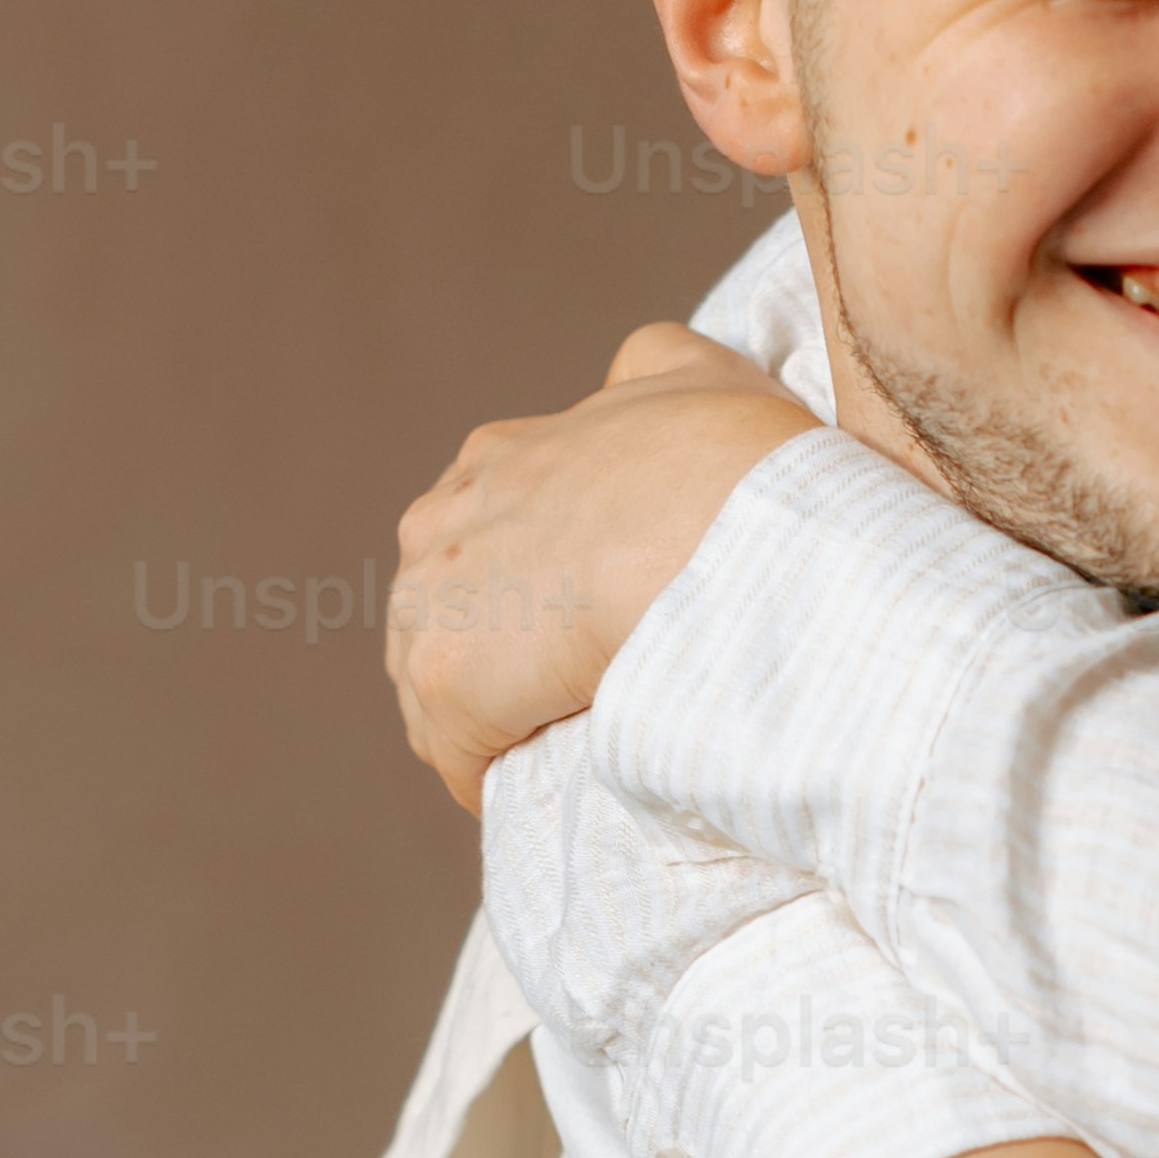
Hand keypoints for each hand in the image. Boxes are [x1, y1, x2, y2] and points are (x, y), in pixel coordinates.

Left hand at [386, 320, 809, 808]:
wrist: (721, 525)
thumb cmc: (724, 459)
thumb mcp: (691, 372)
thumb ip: (650, 367)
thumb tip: (631, 373)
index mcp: (493, 461)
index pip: (478, 540)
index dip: (525, 590)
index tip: (572, 625)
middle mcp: (441, 524)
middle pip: (440, 614)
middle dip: (487, 658)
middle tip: (558, 700)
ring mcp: (436, 603)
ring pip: (434, 687)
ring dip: (480, 723)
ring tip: (543, 754)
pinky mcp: (449, 681)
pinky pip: (454, 754)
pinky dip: (486, 777)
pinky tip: (530, 790)